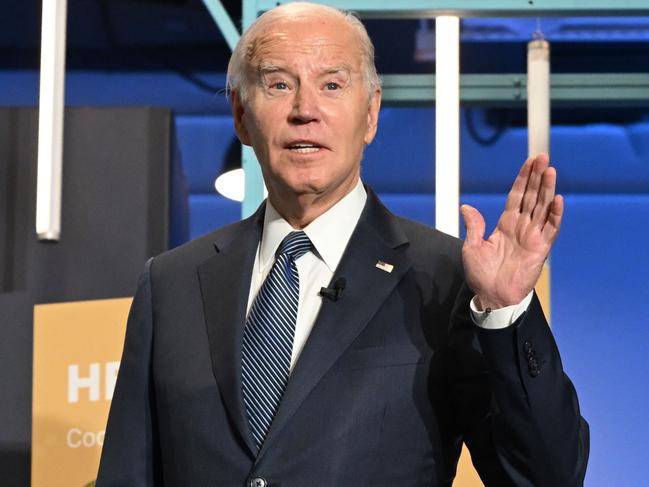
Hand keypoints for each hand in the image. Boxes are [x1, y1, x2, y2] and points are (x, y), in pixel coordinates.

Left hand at [460, 153, 562, 309]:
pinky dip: (554, 214)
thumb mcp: (472, 247)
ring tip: (551, 170)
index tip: (529, 162)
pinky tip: (557, 199)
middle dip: (537, 176)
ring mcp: (532, 236)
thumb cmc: (481, 275)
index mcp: (505, 224)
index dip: (522, 178)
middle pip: (532, 196)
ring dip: (547, 189)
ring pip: (542, 207)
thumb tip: (466, 206)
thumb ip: (474, 226)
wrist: (492, 297)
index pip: (516, 196)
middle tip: (543, 156)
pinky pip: (550, 229)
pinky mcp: (541, 249)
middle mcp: (521, 227)